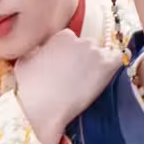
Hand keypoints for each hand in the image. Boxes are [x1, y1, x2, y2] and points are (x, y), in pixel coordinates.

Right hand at [14, 29, 119, 143]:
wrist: (42, 108)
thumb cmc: (29, 88)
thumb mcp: (25, 61)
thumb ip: (38, 51)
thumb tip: (41, 51)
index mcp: (62, 36)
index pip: (73, 40)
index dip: (71, 56)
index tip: (68, 68)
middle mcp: (80, 39)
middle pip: (88, 47)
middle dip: (85, 60)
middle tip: (78, 78)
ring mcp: (95, 51)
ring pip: (103, 55)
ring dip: (98, 67)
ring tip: (89, 85)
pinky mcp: (107, 65)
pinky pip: (118, 62)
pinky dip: (114, 70)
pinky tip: (105, 82)